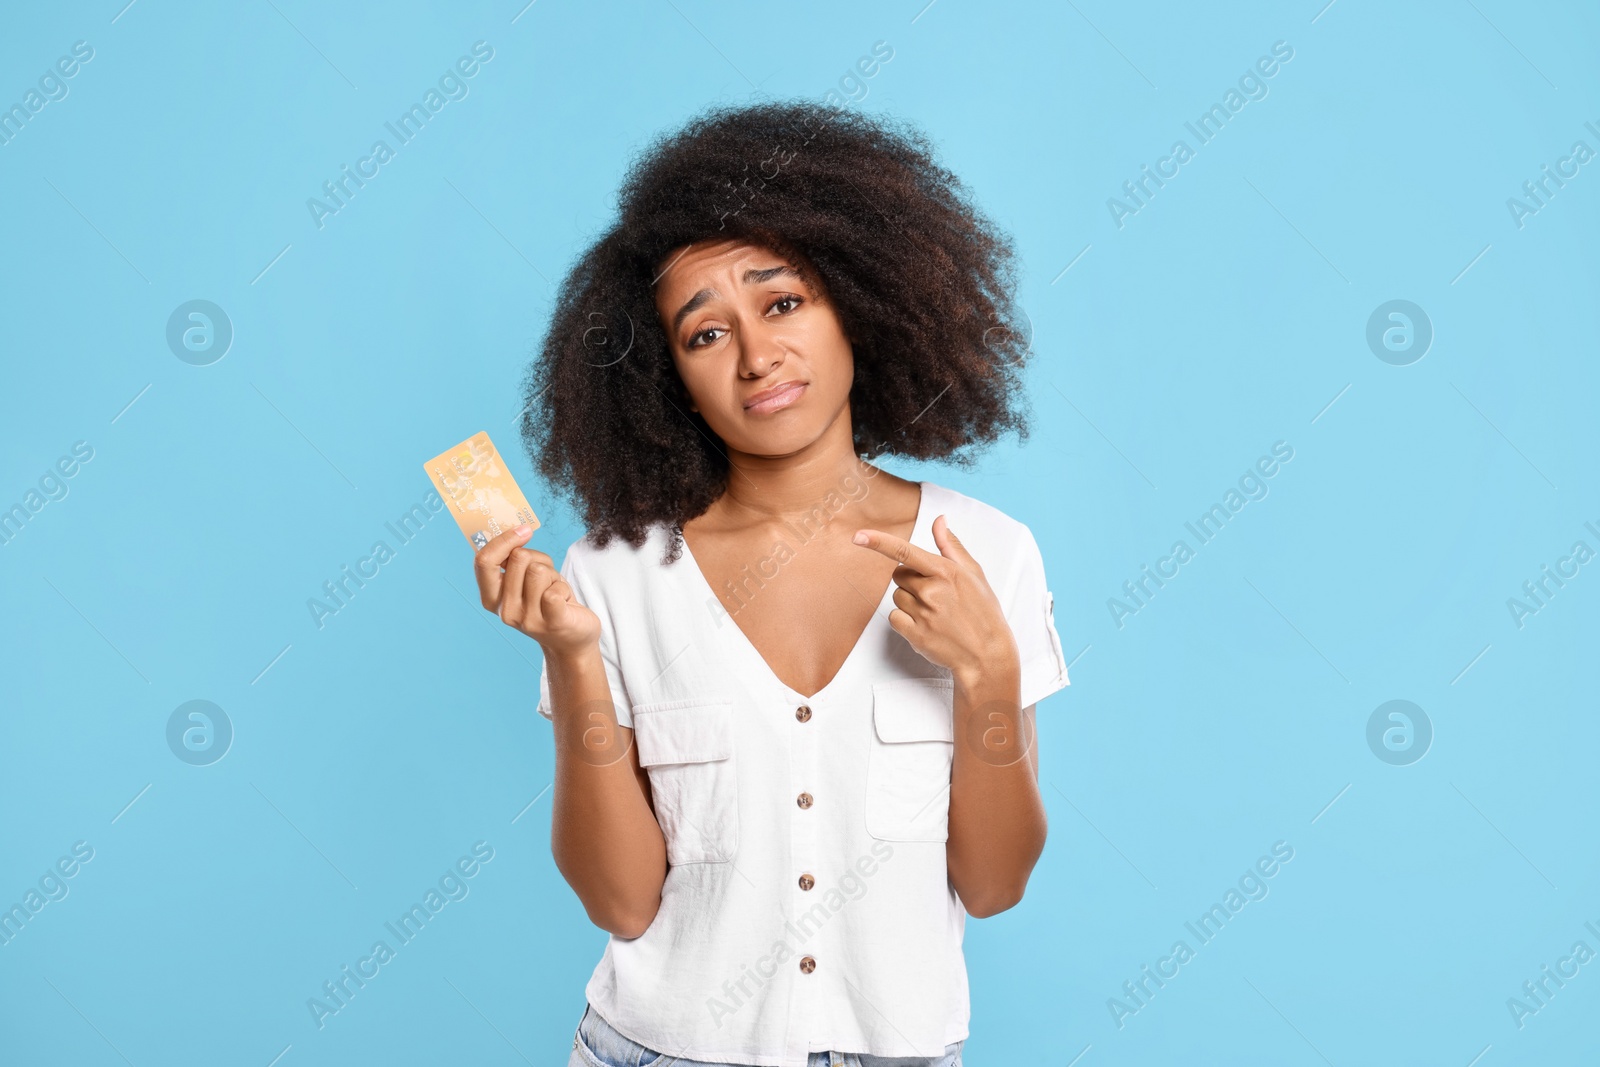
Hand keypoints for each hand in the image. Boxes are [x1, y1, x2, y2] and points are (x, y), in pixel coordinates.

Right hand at [473, 526, 599, 655]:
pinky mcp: (552, 622)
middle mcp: (506, 611)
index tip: (523, 530)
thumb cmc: (547, 603)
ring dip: (553, 574)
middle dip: (538, 559)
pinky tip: (564, 602)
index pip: (484, 562)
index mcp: (492, 598)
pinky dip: (564, 588)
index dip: (503, 540)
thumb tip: (518, 531)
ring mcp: (527, 619)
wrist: (571, 640)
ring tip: (555, 590)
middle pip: (518, 558)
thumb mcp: (524, 582)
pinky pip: (554, 589)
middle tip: (546, 578)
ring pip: (539, 569)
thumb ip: (514, 562)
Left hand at [853, 514, 1017, 682]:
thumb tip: (939, 520)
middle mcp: (932, 591)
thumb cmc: (982, 611)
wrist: (987, 654)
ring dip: (909, 601)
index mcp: (946, 572)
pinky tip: (925, 625)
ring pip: (896, 596)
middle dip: (911, 580)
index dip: (879, 542)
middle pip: (899, 575)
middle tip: (934, 593)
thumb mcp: (973, 574)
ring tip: (934, 612)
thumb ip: (950, 546)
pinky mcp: (915, 635)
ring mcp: (923, 614)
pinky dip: (904, 620)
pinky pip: (894, 618)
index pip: (905, 552)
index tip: (858, 537)